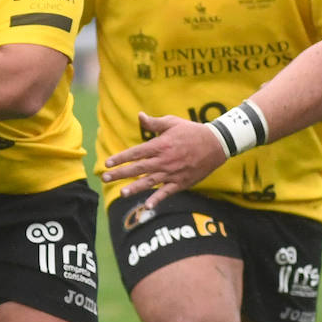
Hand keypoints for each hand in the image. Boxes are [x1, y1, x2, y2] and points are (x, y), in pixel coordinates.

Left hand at [101, 113, 228, 209]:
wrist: (216, 144)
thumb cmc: (192, 131)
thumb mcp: (172, 122)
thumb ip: (154, 122)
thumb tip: (139, 116)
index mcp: (160, 145)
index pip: (136, 152)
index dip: (121, 158)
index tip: (108, 163)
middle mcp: (164, 160)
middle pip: (138, 168)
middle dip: (121, 173)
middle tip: (104, 177)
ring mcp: (172, 173)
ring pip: (150, 182)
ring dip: (135, 188)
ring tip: (121, 193)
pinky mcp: (181, 182)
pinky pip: (167, 192)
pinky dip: (157, 199)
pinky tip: (147, 206)